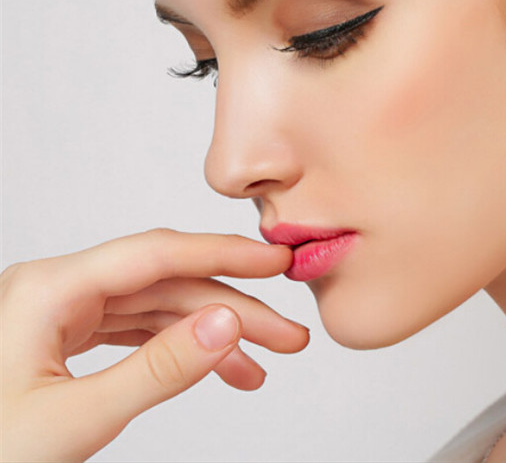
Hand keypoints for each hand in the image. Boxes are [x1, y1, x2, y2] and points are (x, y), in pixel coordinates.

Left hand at [0, 228, 308, 462]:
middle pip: (165, 284)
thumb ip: (158, 370)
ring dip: (211, 334)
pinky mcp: (66, 337)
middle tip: (287, 336)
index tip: (275, 264)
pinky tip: (215, 366)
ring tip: (261, 364)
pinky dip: (179, 349)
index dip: (223, 254)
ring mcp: (61, 313)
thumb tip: (227, 323)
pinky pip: (137, 331)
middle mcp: (57, 290)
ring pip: (157, 308)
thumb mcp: (74, 421)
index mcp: (47, 290)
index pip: (155, 255)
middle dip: (231, 309)